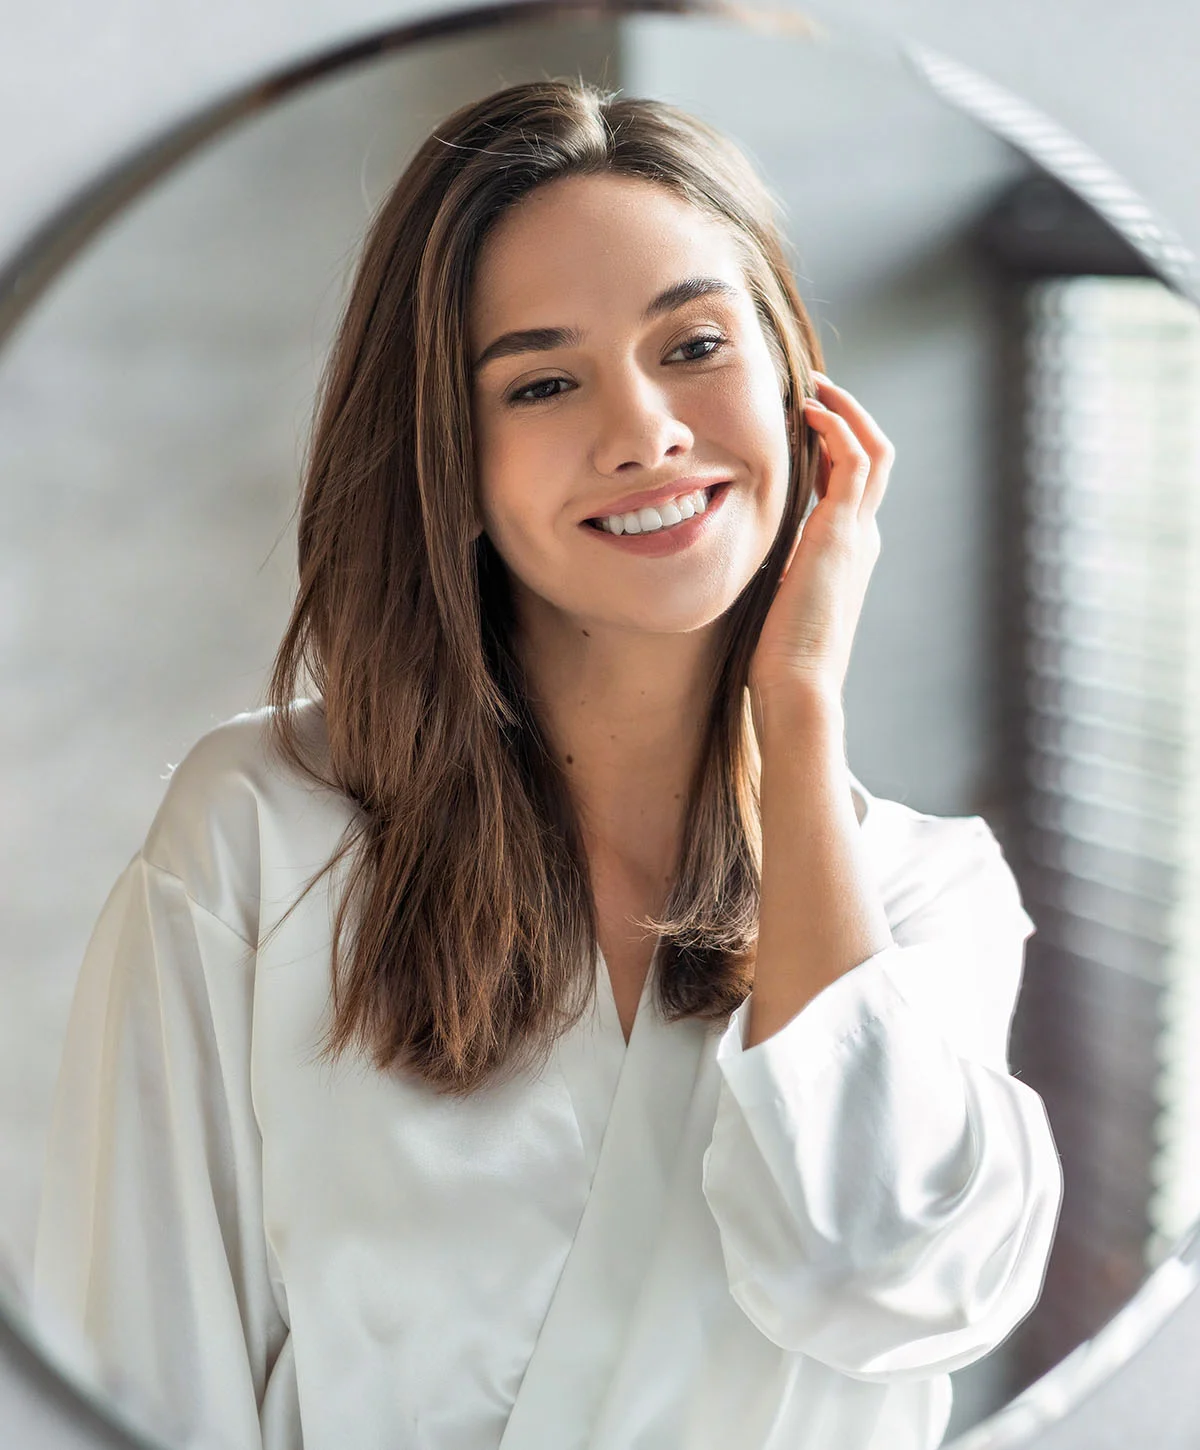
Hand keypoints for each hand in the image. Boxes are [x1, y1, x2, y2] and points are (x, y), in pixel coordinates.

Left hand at [748, 373, 892, 730]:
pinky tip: (811, 412)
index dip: (830, 450)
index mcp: (844, 555)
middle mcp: (860, 538)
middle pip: (873, 460)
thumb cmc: (778, 657)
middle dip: (848, 419)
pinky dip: (839, 428)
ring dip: (848, 412)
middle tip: (815, 391)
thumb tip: (742, 561)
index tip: (802, 425)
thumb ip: (771, 572)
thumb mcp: (773, 601)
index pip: (848, 486)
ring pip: (874, 451)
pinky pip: (855, 460)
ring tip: (816, 389)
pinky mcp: (844, 531)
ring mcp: (857, 533)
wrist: (798, 685)